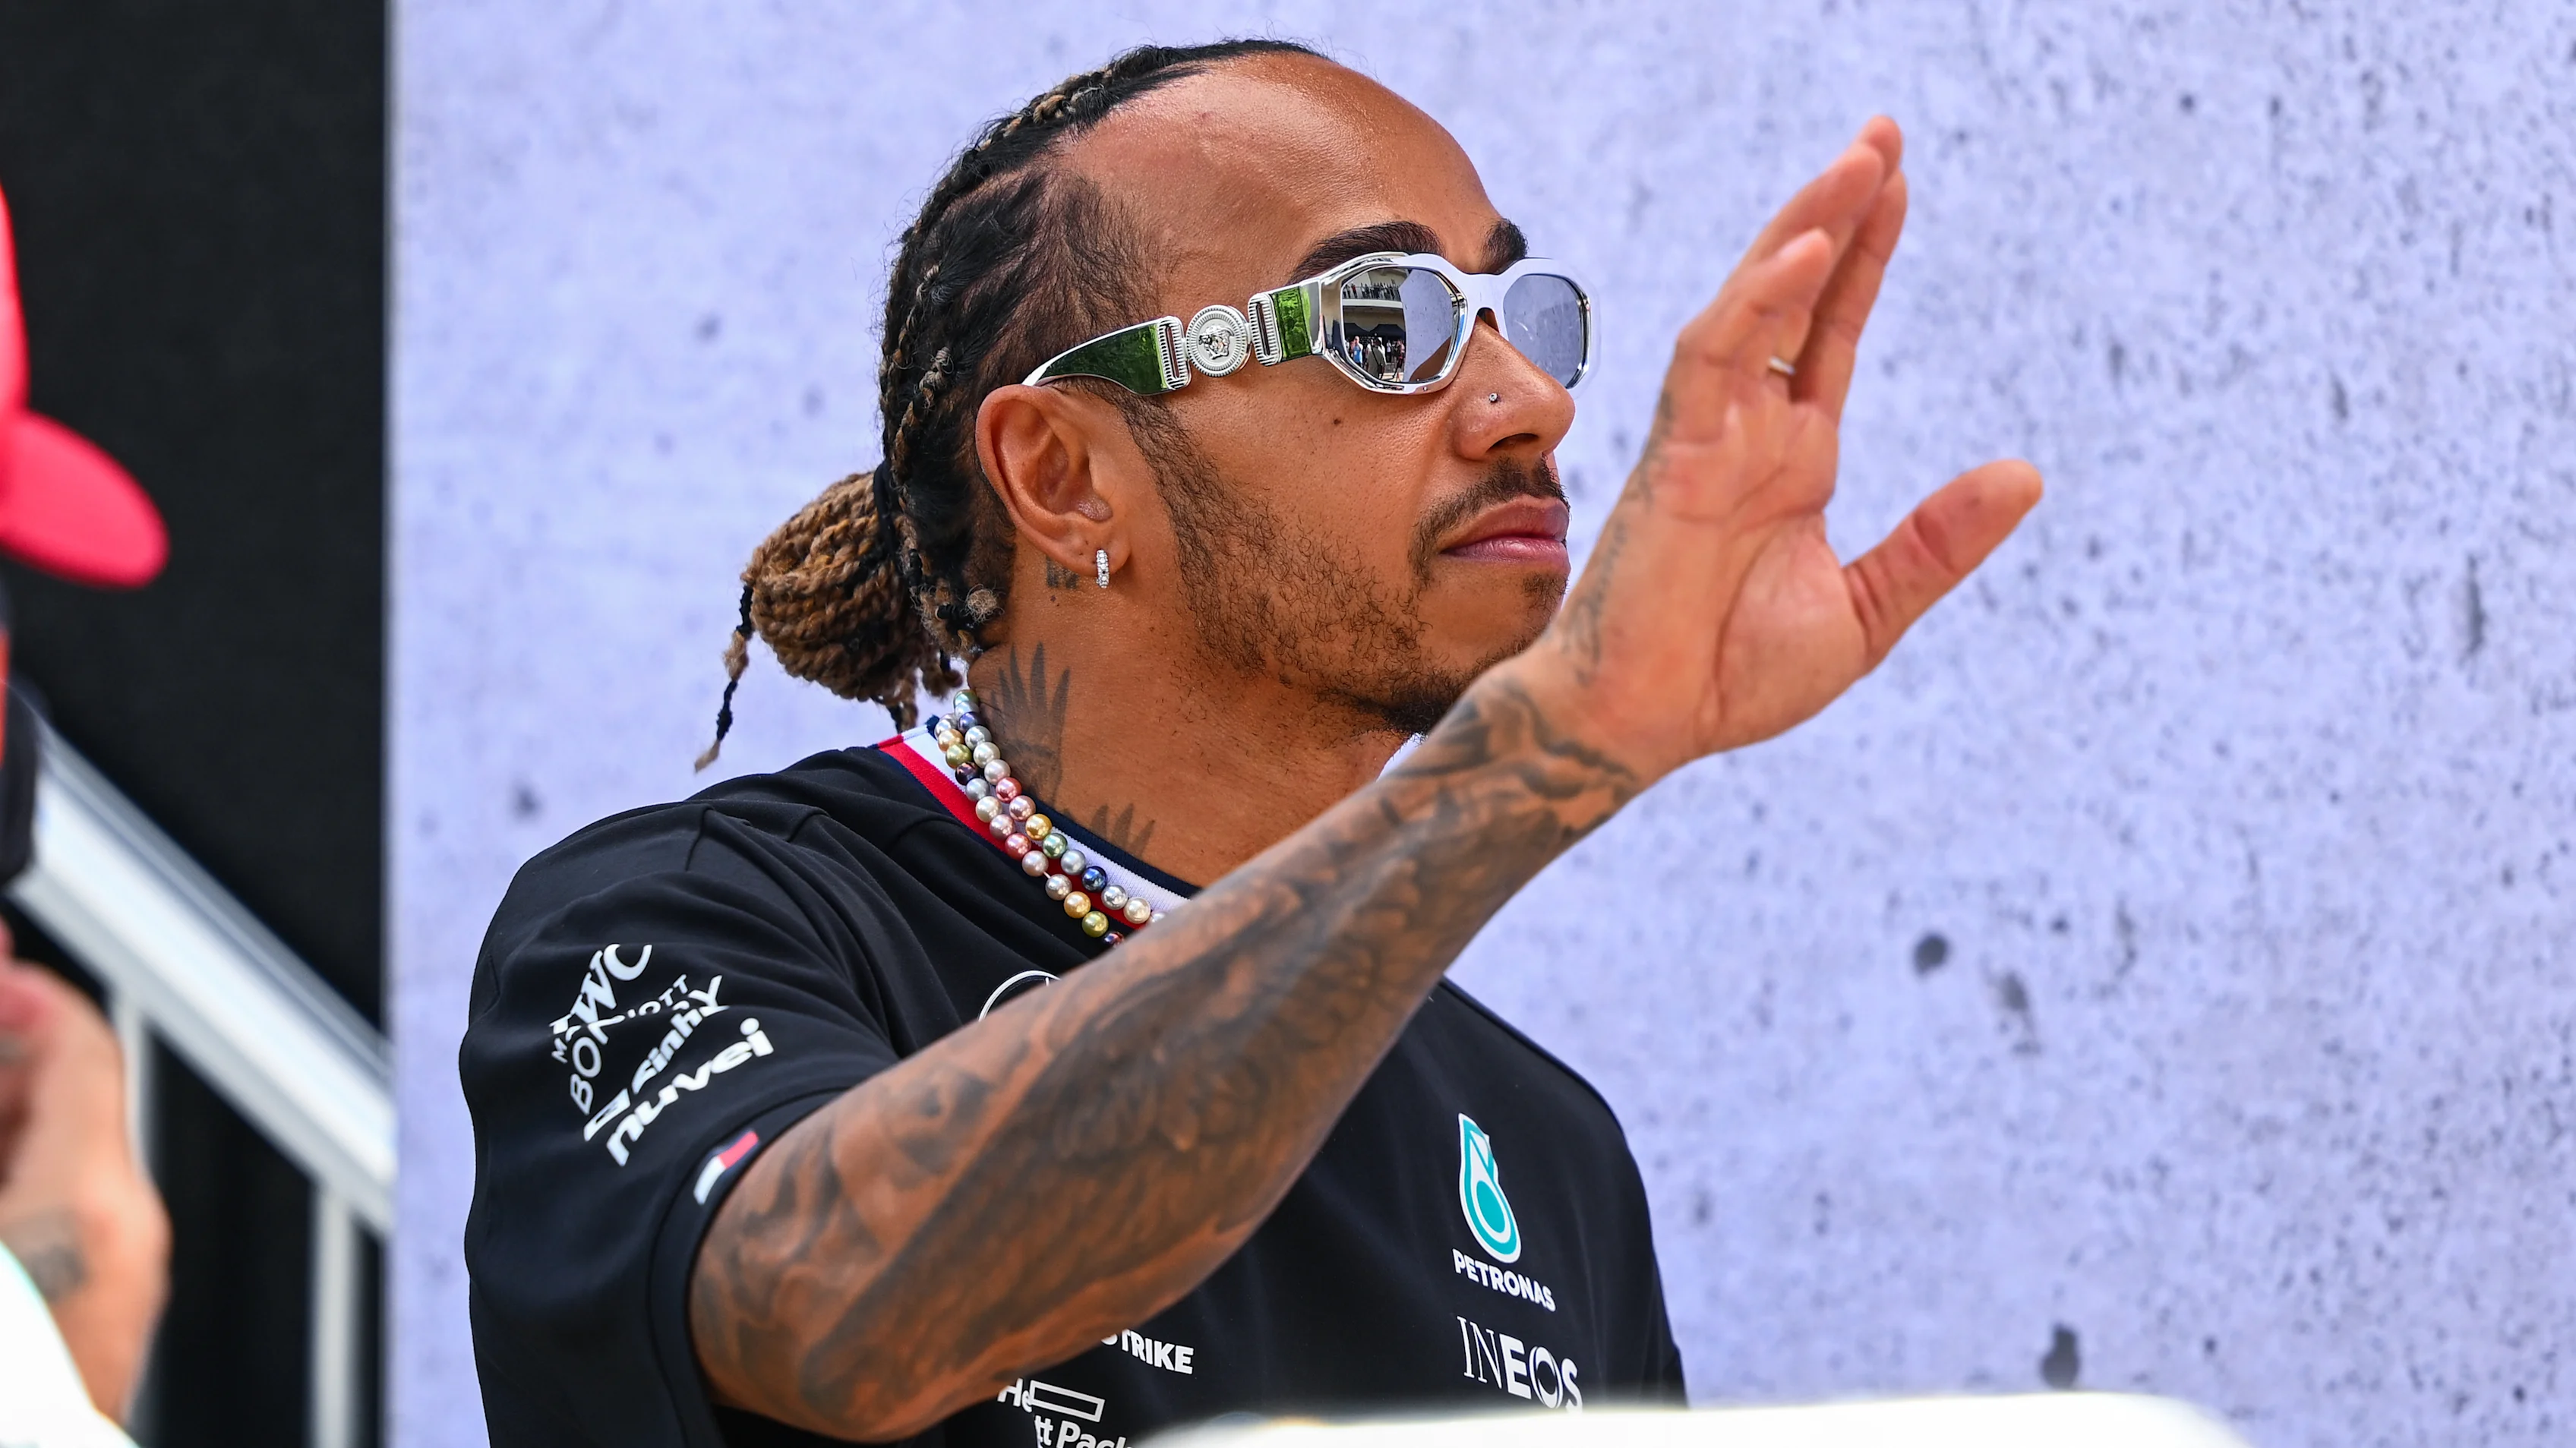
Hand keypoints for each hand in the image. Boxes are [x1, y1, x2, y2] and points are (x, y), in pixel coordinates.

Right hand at [0, 947, 168, 1422]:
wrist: (19, 1436)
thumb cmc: (3, 1374)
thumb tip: (2, 988)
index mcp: (92, 1193)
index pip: (85, 1045)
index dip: (25, 998)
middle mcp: (128, 1235)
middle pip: (72, 1103)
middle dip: (1, 1073)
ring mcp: (122, 1284)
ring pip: (63, 1167)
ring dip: (3, 1134)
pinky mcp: (101, 1322)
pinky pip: (64, 1225)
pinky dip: (17, 1193)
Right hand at [1531, 117, 2041, 778]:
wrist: (1648, 727)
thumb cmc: (1731, 677)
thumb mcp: (1866, 610)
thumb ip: (1936, 543)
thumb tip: (2026, 473)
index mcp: (1792, 458)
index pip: (1830, 330)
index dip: (1865, 256)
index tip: (1898, 181)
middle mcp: (1748, 430)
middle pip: (1795, 292)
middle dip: (1838, 208)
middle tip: (1884, 131)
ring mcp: (1709, 437)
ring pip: (1752, 303)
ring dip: (1805, 229)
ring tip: (1864, 160)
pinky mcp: (1676, 458)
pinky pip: (1714, 359)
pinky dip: (1757, 301)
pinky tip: (1807, 249)